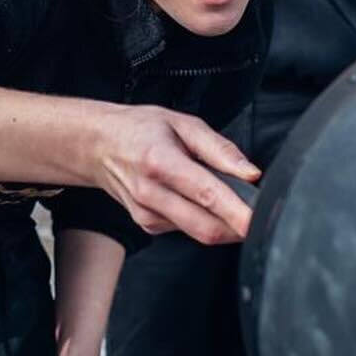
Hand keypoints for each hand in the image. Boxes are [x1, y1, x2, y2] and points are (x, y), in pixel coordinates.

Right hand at [91, 106, 260, 245]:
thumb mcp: (182, 123)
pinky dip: (202, 219)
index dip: (237, 213)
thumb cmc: (139, 130)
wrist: (97, 146)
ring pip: (200, 233)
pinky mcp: (148, 226)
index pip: (206, 195)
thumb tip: (251, 173)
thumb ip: (220, 149)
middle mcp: (151, 194)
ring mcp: (147, 215)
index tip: (258, 221)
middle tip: (257, 210)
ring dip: (222, 222)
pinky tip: (194, 198)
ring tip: (221, 194)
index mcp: (161, 162)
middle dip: (239, 226)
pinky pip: (187, 230)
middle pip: (206, 227)